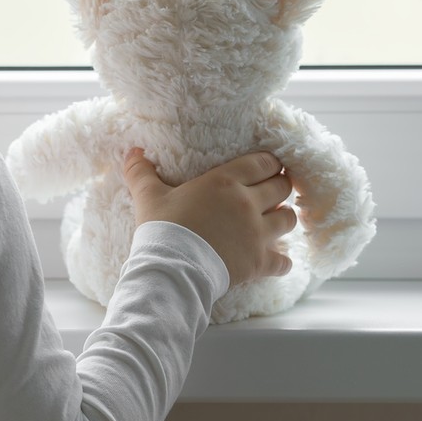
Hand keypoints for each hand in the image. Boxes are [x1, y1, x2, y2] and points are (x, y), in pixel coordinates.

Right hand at [121, 147, 295, 285]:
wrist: (172, 269)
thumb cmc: (162, 229)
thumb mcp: (148, 196)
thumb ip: (141, 172)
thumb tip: (133, 151)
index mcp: (225, 181)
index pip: (263, 162)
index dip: (271, 162)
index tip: (270, 166)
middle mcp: (247, 203)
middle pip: (282, 187)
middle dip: (281, 186)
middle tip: (274, 191)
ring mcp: (257, 234)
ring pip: (288, 219)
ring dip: (284, 218)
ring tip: (277, 220)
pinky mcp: (259, 262)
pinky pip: (284, 261)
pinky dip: (283, 261)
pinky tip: (279, 261)